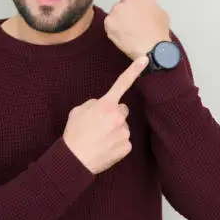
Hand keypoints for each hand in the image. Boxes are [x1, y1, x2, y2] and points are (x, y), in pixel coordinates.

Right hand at [62, 56, 148, 173]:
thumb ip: (93, 104)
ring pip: (123, 126)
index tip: (145, 59)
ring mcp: (124, 132)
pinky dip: (116, 143)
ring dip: (114, 130)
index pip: (122, 83)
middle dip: (114, 114)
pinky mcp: (127, 147)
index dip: (134, 70)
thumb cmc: (74, 134)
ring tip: (99, 138)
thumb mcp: (77, 111)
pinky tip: (105, 147)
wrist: (75, 160)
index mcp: (105, 105)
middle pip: (122, 110)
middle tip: (100, 125)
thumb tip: (101, 105)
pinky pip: (124, 141)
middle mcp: (118, 117)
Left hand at [104, 0, 170, 59]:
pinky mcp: (108, 22)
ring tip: (128, 31)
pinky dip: (114, 30)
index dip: (138, 6)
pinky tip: (123, 36)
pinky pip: (109, 24)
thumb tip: (147, 9)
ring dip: (120, 20)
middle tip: (133, 23)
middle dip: (127, 11)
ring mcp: (116, 10)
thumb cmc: (158, 33)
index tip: (139, 12)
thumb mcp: (162, 13)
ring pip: (115, 13)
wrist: (152, 48)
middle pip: (124, 2)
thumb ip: (152, 6)